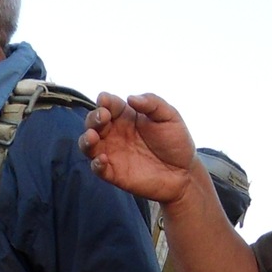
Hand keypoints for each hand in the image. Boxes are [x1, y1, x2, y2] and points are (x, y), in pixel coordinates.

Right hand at [80, 92, 196, 203]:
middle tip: (103, 117)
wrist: (185, 173)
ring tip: (93, 137)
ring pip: (88, 145)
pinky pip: (97, 169)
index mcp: (126, 116)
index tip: (106, 102)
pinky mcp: (115, 173)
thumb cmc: (176, 142)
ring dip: (86, 139)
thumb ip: (153, 103)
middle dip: (93, 117)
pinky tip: (102, 160)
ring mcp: (113, 153)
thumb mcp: (170, 117)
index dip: (105, 101)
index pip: (108, 104)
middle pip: (93, 122)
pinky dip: (96, 164)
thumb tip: (131, 97)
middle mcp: (115, 133)